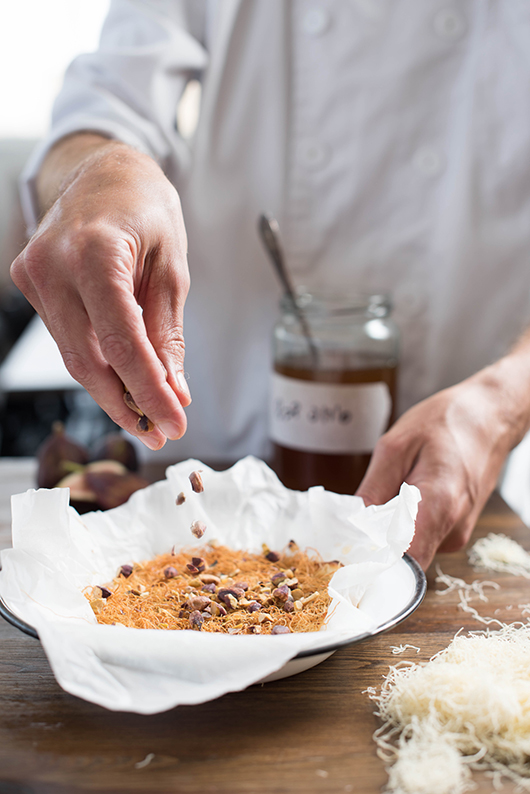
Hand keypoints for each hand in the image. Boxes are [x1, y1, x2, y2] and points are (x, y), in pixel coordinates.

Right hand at [11, 138, 190, 449]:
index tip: (174, 424)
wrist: (104, 171)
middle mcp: (53, 264)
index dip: (148, 391)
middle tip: (161, 430)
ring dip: (113, 387)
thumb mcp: (172, 269)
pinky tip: (123, 375)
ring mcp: (34, 274)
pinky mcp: (29, 283)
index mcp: (95, 252)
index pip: (122, 342)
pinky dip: (97, 361)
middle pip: (89, 359)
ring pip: (74, 355)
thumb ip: (168, 333)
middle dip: (128, 402)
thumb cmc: (146, 210)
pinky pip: (66, 337)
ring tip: (149, 408)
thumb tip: (173, 391)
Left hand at [356, 361, 529, 569]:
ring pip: (409, 547)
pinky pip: (420, 537)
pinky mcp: (455, 530)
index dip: (372, 559)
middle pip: (401, 556)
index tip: (351, 544)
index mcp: (439, 506)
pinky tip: (408, 492)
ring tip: (394, 488)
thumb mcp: (396, 446)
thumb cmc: (445, 423)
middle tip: (364, 505)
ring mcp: (456, 533)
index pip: (403, 561)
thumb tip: (353, 524)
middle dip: (375, 538)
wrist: (489, 418)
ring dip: (390, 526)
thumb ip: (374, 489)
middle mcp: (452, 529)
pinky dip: (405, 520)